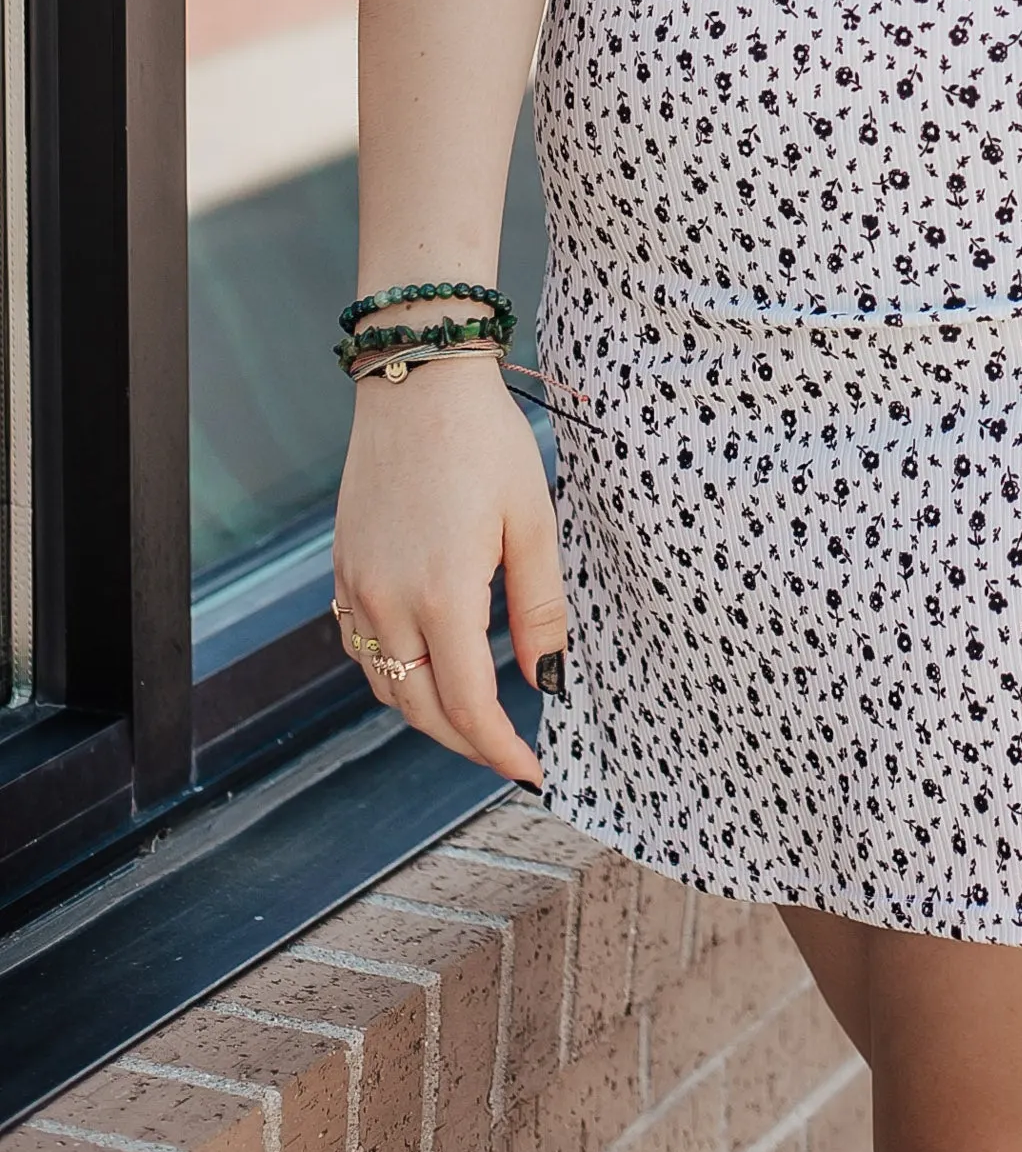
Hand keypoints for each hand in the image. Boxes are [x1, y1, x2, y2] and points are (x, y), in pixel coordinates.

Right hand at [332, 357, 564, 783]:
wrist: (418, 380)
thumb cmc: (485, 442)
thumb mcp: (533, 520)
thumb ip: (539, 607)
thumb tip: (548, 680)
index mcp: (441, 593)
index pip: (468, 706)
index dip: (501, 750)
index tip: (535, 771)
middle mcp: (386, 600)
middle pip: (420, 709)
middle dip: (467, 743)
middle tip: (510, 754)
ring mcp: (356, 584)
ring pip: (385, 684)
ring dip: (428, 713)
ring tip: (477, 718)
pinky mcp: (343, 566)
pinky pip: (362, 646)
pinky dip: (395, 673)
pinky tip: (431, 664)